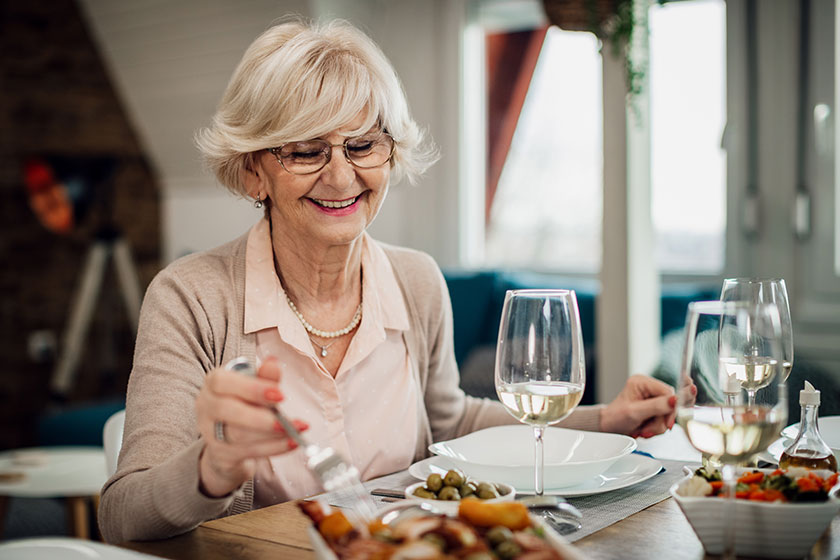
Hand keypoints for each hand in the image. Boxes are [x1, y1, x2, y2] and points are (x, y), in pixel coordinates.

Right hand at [195, 357, 307, 496]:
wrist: (229, 441)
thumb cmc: (244, 404)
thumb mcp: (254, 387)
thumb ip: (264, 376)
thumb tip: (274, 363)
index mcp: (213, 384)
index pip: (222, 382)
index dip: (251, 388)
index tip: (280, 393)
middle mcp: (207, 408)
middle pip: (228, 411)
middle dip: (262, 416)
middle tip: (290, 420)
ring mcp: (211, 434)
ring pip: (239, 435)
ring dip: (273, 434)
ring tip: (297, 430)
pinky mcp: (221, 455)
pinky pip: (249, 452)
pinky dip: (275, 447)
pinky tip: (292, 442)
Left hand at [599, 374, 675, 437]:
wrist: (609, 428)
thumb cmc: (615, 418)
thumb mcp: (635, 412)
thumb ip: (656, 406)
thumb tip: (675, 400)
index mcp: (642, 382)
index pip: (668, 392)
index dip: (670, 409)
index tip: (667, 423)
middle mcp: (648, 387)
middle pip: (669, 404)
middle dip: (660, 420)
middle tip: (648, 428)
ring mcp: (651, 398)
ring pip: (667, 413)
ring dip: (657, 426)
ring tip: (643, 429)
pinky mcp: (653, 408)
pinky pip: (663, 419)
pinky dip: (656, 427)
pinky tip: (645, 428)